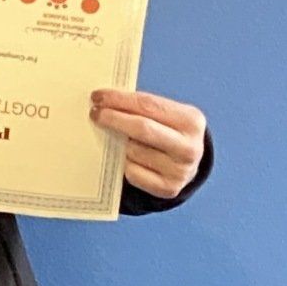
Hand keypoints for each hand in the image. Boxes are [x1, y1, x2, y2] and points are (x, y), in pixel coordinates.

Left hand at [90, 87, 205, 198]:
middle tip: (96, 114)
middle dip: (114, 119)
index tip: (99, 96)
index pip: (149, 105)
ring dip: (120, 144)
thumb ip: (142, 108)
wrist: (188, 165)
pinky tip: (129, 159)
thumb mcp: (167, 115)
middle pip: (142, 128)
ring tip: (121, 140)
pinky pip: (132, 173)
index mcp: (191, 121)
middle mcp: (189, 147)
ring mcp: (180, 171)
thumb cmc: (170, 133)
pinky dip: (125, 164)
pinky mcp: (168, 189)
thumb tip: (106, 102)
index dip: (120, 99)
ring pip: (134, 151)